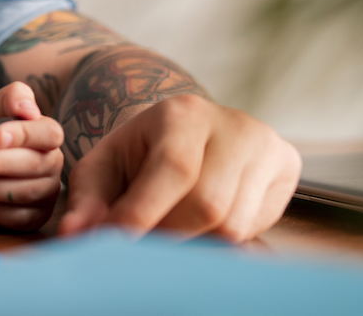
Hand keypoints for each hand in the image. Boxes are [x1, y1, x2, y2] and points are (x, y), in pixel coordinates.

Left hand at [0, 82, 63, 230]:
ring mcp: (47, 191)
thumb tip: (28, 109)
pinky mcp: (35, 216)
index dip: (24, 135)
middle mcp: (52, 163)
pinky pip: (20, 218)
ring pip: (25, 193)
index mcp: (46, 133)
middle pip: (33, 165)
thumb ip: (11, 97)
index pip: (47, 133)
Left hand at [59, 95, 301, 241]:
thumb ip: (88, 200)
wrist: (186, 132)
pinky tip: (198, 231)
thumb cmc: (138, 153)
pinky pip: (256, 227)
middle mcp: (232, 124)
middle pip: (209, 204)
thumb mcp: (105, 167)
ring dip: (194, 243)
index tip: (114, 245)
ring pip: (234, 224)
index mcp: (181, 114)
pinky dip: (220, 242)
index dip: (145, 214)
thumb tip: (75, 235)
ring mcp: (266, 145)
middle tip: (139, 249)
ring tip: (167, 236)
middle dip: (168, 236)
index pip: (173, 170)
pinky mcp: (287, 166)